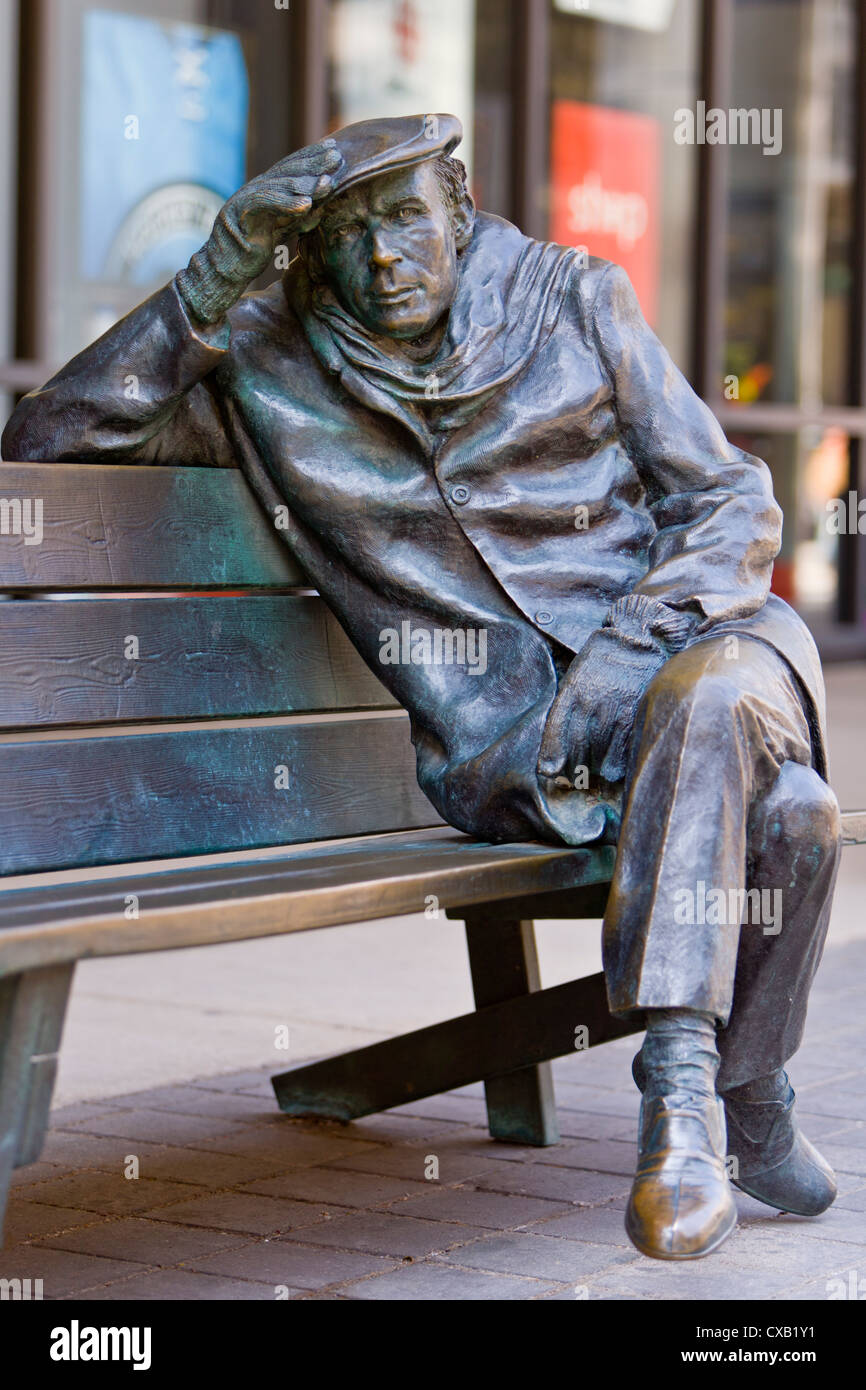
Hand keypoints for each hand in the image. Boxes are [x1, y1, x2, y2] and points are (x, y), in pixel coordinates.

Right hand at [177, 139, 343, 323]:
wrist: (224, 269)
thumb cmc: (251, 251)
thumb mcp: (279, 232)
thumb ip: (296, 220)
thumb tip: (318, 211)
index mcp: (266, 191)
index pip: (291, 170)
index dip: (312, 158)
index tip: (334, 150)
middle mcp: (256, 189)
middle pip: (287, 171)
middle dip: (312, 163)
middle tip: (335, 156)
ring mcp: (247, 198)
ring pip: (279, 186)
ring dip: (305, 184)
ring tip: (327, 184)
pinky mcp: (240, 213)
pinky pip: (265, 203)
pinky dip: (286, 203)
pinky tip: (306, 204)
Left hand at [537, 627, 666, 785]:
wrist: (638, 642)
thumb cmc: (602, 664)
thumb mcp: (577, 677)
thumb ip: (566, 708)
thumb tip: (558, 748)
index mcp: (572, 690)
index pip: (555, 729)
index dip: (551, 754)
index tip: (549, 771)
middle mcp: (591, 701)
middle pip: (577, 747)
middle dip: (574, 765)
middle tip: (575, 774)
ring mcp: (614, 710)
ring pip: (599, 755)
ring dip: (596, 768)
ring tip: (596, 769)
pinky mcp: (635, 717)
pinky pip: (621, 753)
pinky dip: (616, 765)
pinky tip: (613, 765)